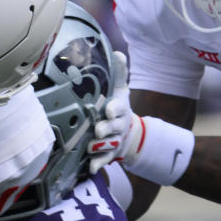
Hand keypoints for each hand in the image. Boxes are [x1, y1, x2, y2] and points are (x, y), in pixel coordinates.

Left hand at [87, 51, 143, 173]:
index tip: (108, 110)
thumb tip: (118, 51)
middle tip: (99, 130)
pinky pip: (104, 160)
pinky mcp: (109, 154)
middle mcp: (118, 126)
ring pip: (108, 145)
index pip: (119, 107)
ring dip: (100, 146)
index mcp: (120, 109)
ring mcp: (114, 141)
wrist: (128, 134)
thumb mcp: (120, 90)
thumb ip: (119, 73)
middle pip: (114, 127)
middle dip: (106, 128)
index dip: (114, 109)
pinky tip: (91, 168)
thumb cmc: (117, 107)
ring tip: (91, 146)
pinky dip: (98, 164)